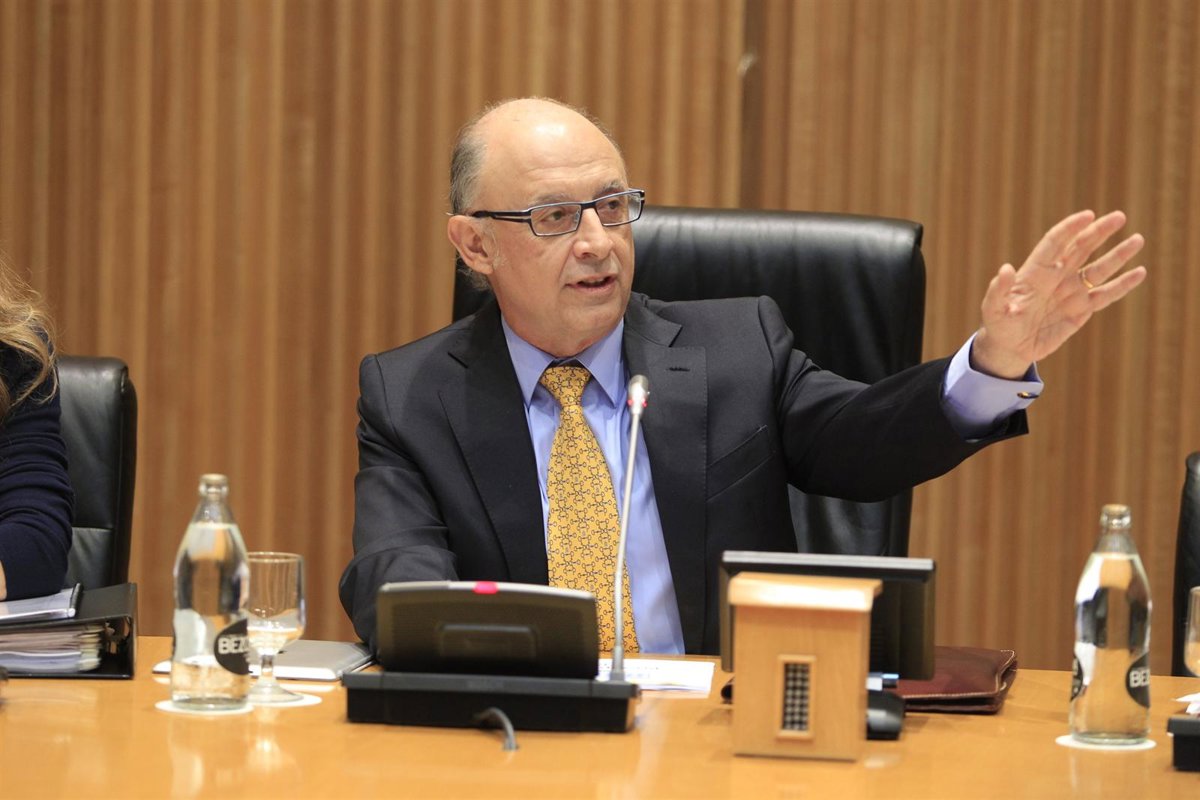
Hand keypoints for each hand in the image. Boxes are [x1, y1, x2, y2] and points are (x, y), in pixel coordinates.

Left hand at [971, 210, 1146, 377]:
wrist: (1010, 347)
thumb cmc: (998, 325)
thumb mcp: (993, 309)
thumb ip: (999, 290)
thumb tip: (1005, 269)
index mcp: (1035, 272)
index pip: (1054, 243)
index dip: (1069, 228)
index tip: (1087, 215)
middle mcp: (1057, 277)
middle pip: (1081, 248)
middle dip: (1099, 232)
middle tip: (1119, 216)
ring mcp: (1071, 292)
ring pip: (1099, 269)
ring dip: (1118, 255)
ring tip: (1138, 240)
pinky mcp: (1082, 310)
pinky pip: (1106, 295)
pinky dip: (1123, 284)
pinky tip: (1140, 272)